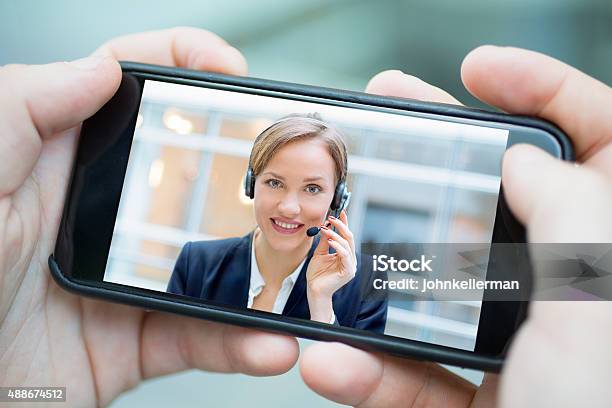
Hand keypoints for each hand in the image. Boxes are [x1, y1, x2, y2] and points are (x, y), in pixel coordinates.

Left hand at [0, 27, 297, 406]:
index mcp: (56, 166)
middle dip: (243, 163)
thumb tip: (100, 69)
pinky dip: (238, 342)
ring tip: (293, 264)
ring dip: (257, 266)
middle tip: (286, 165)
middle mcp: (98, 216)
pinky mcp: (134, 340)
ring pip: (208, 260)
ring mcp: (123, 278)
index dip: (180, 63)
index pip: (125, 91)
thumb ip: (21, 113)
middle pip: (185, 170)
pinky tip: (266, 342)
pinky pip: (200, 337)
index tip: (228, 69)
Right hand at [300, 46, 611, 406]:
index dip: (547, 89)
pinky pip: (423, 376)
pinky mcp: (488, 400)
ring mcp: (528, 347)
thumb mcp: (600, 303)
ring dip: (379, 281)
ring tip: (329, 252)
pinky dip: (375, 375)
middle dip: (439, 158)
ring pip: (446, 289)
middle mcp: (577, 293)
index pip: (603, 140)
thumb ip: (568, 213)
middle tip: (384, 125)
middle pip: (503, 199)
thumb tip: (524, 160)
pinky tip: (334, 367)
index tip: (478, 71)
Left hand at [306, 210, 356, 322]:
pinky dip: (338, 246)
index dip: (345, 223)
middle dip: (341, 226)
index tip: (340, 212)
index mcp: (345, 254)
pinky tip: (330, 241)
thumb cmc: (317, 275)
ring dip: (336, 235)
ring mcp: (350, 265)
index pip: (346, 236)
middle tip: (331, 218)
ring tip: (326, 229)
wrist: (315, 290)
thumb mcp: (320, 254)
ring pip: (347, 245)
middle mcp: (350, 259)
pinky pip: (345, 255)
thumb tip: (326, 227)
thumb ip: (325, 242)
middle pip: (350, 238)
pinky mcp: (348, 272)